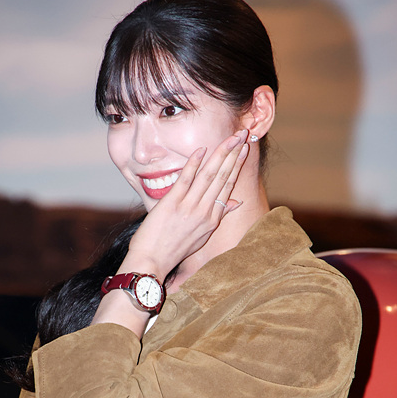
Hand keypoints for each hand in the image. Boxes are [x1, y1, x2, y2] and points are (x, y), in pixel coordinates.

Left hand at [126, 129, 248, 279]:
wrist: (152, 263)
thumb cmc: (173, 250)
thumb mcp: (202, 236)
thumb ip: (219, 216)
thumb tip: (237, 202)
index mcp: (212, 220)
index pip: (229, 186)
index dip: (237, 165)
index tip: (244, 149)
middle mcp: (204, 213)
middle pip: (223, 177)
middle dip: (234, 154)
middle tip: (243, 134)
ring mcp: (189, 208)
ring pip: (209, 176)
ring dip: (221, 154)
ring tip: (231, 138)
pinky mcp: (172, 204)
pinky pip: (186, 179)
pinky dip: (193, 163)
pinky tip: (202, 149)